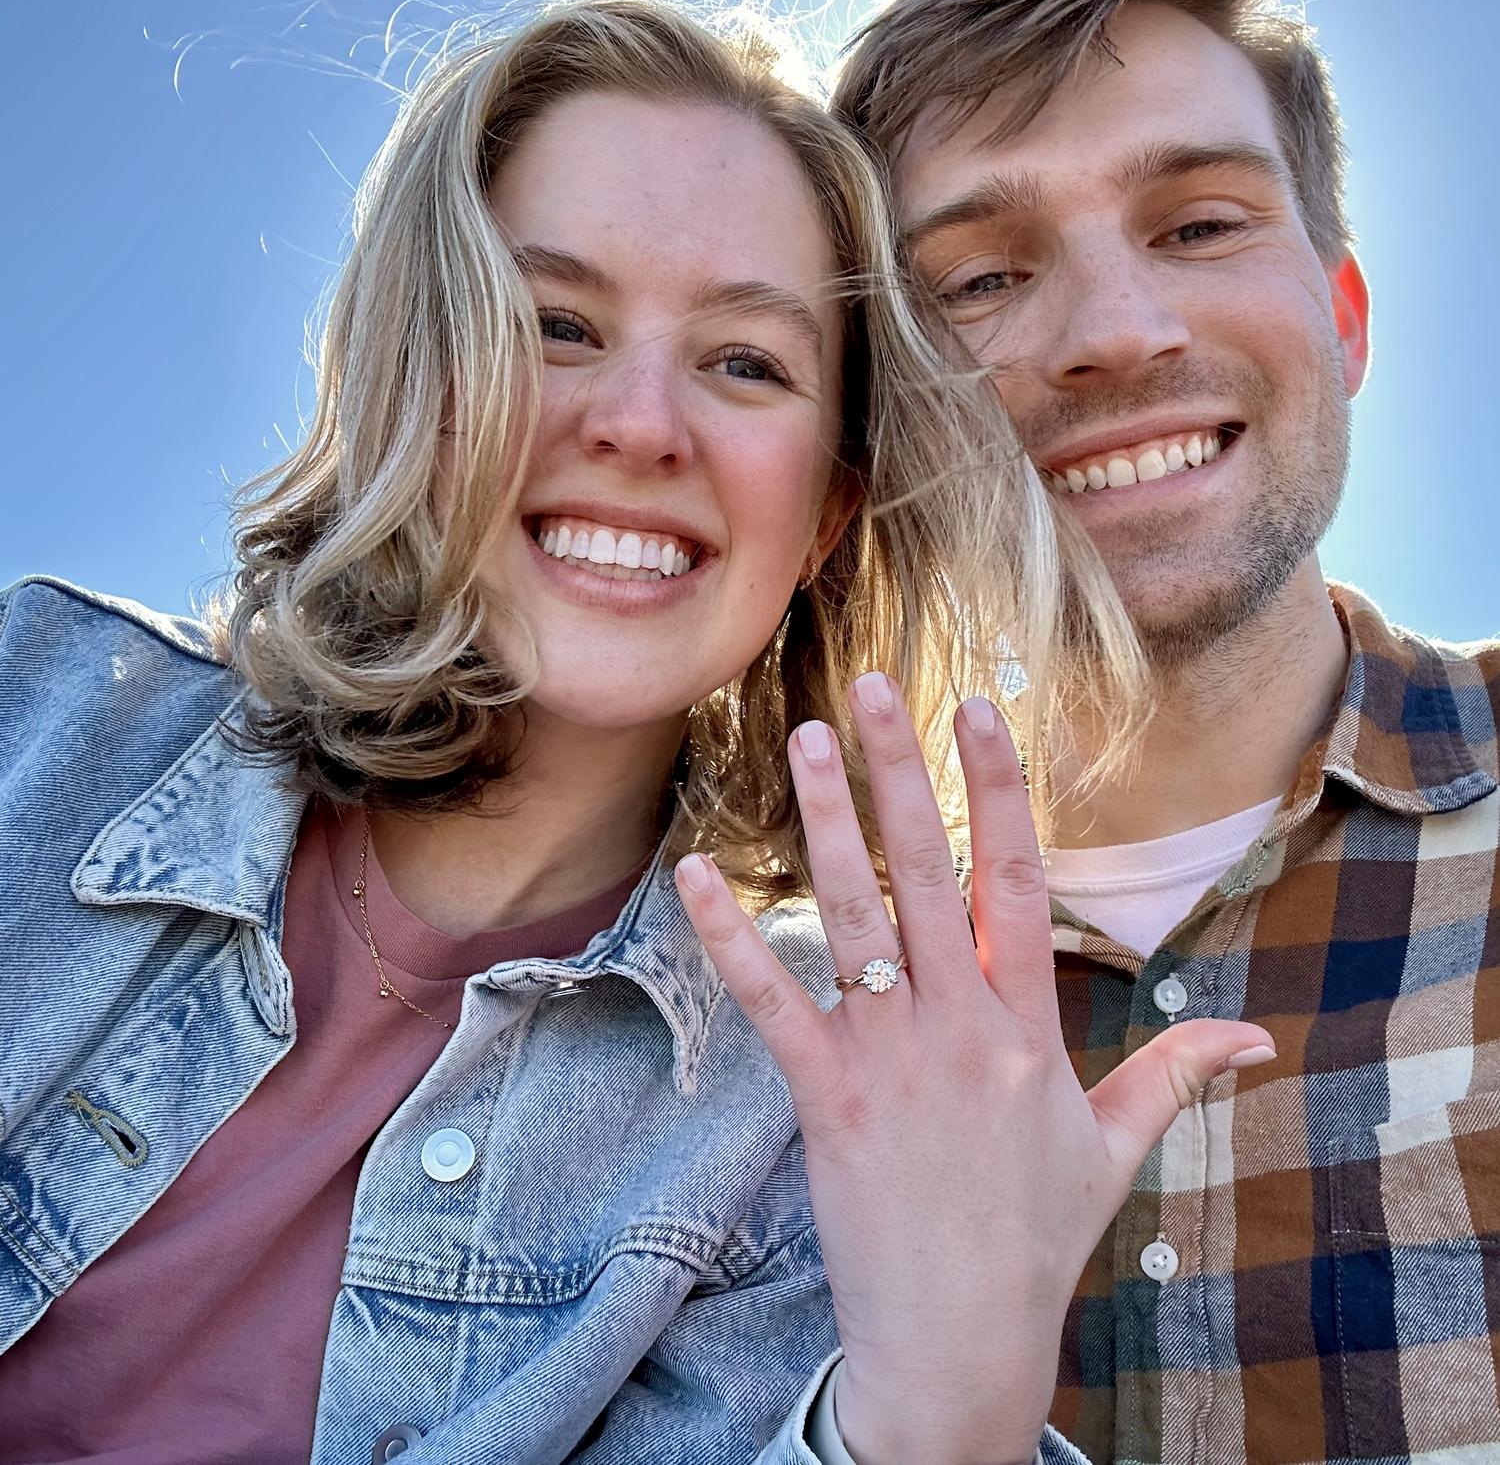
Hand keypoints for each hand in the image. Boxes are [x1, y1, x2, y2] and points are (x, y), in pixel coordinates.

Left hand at [674, 675, 1273, 1464]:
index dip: (999, 789)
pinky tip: (698, 874)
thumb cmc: (1037, 1239)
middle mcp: (961, 1025)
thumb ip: (1177, 1074)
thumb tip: (1256, 1035)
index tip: (978, 710)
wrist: (960, 1342)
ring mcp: (890, 1058)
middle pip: (928, 874)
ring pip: (854, 916)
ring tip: (806, 740)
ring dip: (826, 823)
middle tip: (875, 686)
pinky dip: (732, 938)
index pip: (1017, 880)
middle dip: (902, 773)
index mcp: (1030, 1027)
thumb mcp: (1114, 1149)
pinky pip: (773, 1003)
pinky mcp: (828, 1098)